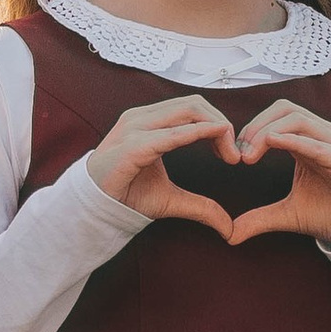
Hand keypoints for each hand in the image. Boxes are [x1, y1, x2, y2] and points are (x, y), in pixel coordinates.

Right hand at [86, 93, 254, 236]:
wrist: (95, 208)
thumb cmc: (127, 195)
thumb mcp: (172, 200)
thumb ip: (201, 207)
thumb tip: (228, 227)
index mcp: (150, 121)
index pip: (193, 108)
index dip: (218, 124)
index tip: (232, 153)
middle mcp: (143, 118)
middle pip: (195, 103)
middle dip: (222, 124)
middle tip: (235, 155)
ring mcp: (135, 128)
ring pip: (188, 109)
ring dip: (216, 127)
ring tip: (228, 155)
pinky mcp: (132, 146)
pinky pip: (171, 134)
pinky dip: (197, 133)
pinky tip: (214, 139)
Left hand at [225, 99, 330, 249]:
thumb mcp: (290, 215)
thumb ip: (260, 219)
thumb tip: (229, 234)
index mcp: (306, 142)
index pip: (275, 117)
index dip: (251, 130)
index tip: (235, 156)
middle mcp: (321, 136)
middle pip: (284, 108)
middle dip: (256, 125)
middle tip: (240, 154)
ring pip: (298, 119)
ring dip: (269, 131)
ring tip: (251, 154)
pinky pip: (319, 143)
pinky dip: (295, 140)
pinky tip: (274, 144)